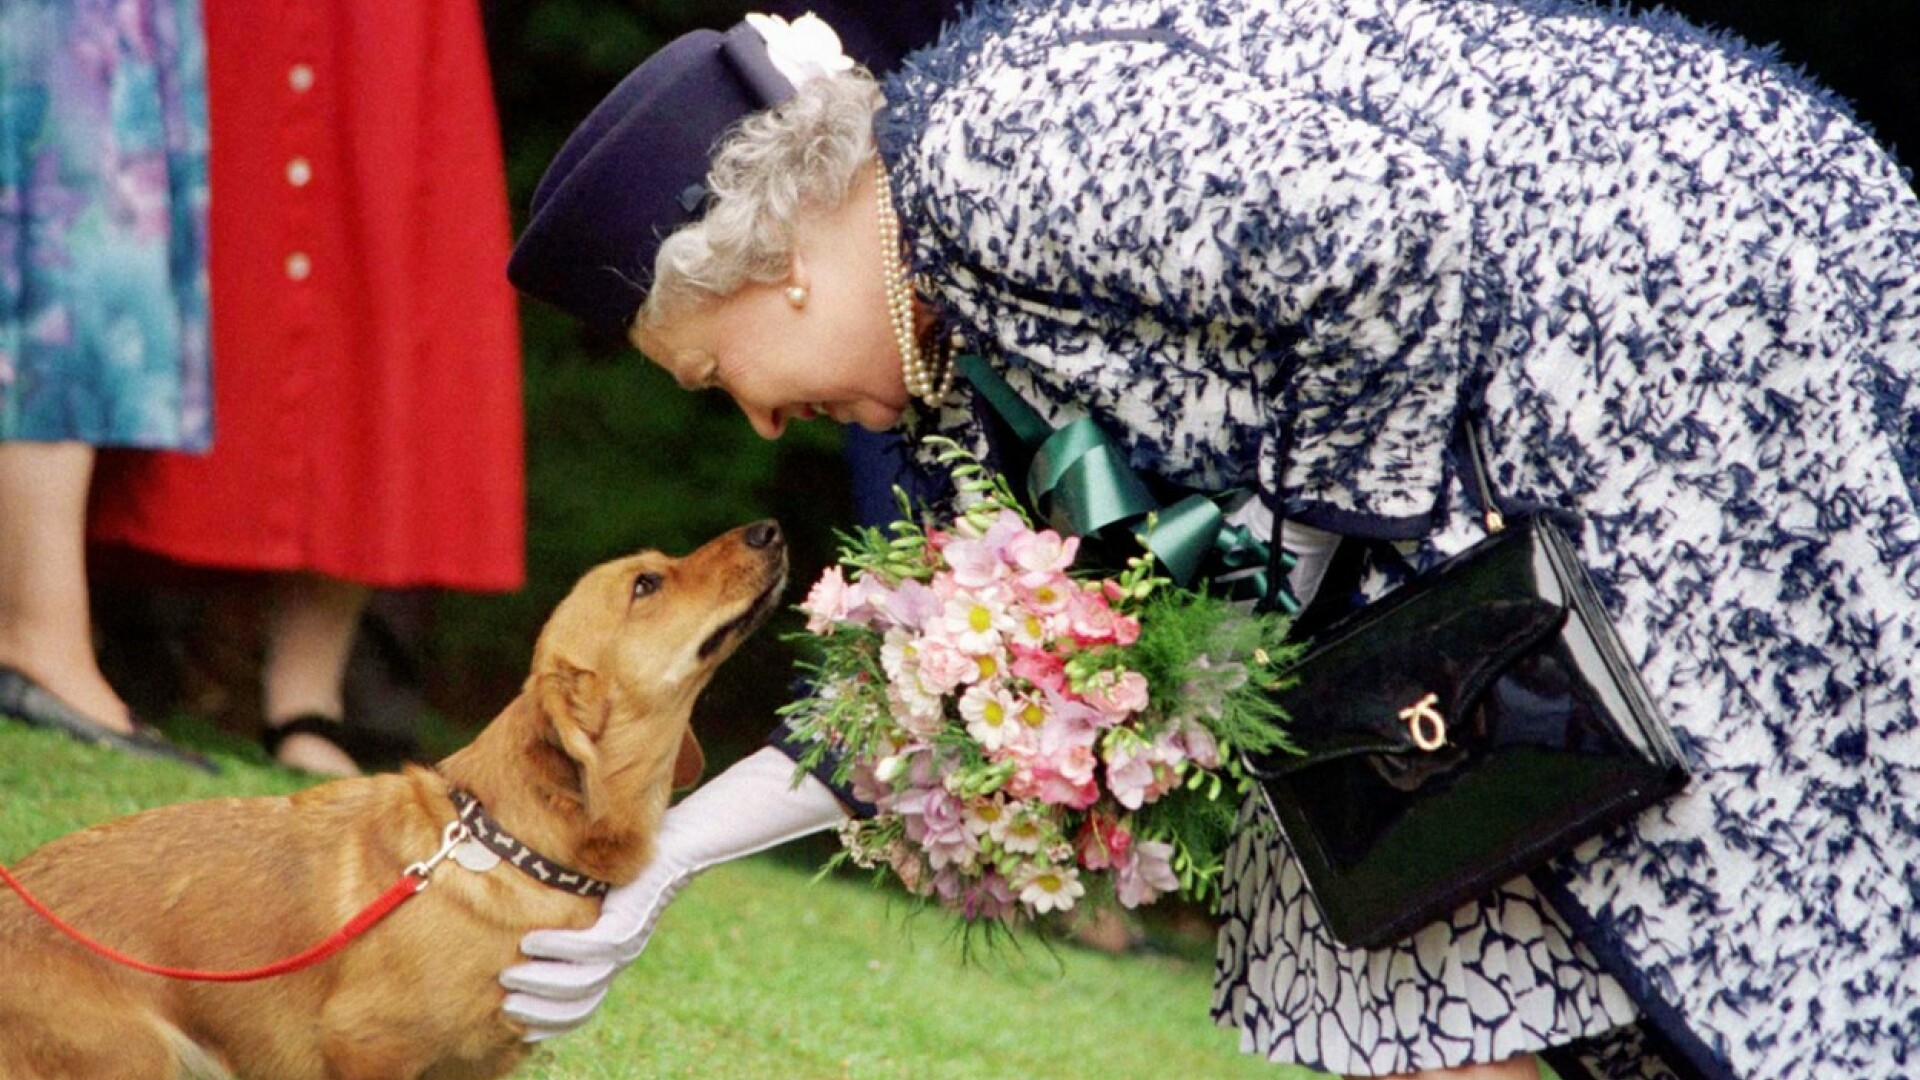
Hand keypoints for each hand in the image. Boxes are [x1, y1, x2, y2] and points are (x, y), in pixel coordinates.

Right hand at [499, 747, 847, 1040]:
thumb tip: (521, 914)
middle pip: (579, 1003)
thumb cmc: (637, 857)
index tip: (515, 1021)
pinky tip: (531, 941)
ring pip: (582, 981)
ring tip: (509, 974)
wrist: (685, 838)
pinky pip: (592, 947)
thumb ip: (569, 906)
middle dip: (538, 1011)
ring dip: (542, 983)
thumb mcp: (595, 890)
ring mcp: (629, 941)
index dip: (549, 1020)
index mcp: (614, 954)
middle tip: (503, 1001)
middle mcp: (623, 955)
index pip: (581, 1006)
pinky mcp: (630, 920)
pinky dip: (559, 949)